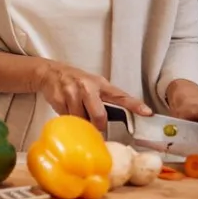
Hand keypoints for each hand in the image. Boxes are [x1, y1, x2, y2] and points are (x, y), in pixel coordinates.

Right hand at [37, 60, 151, 131]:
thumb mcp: (94, 84)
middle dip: (99, 125)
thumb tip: (119, 118)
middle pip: (98, 115)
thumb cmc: (77, 81)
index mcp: (101, 85)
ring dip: (81, 121)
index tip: (147, 112)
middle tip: (97, 126)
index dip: (134, 105)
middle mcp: (87, 88)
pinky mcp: (59, 100)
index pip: (121, 96)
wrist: (50, 72)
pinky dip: (69, 118)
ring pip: (81, 120)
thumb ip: (105, 98)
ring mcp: (72, 93)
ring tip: (77, 111)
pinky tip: (67, 108)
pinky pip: (68, 118)